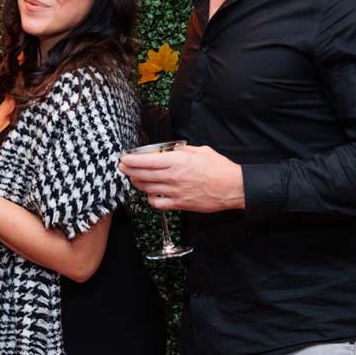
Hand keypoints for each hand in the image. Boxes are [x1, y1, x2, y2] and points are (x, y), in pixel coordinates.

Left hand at [119, 144, 244, 212]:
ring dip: (137, 183)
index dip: (131, 160)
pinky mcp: (179, 204)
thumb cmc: (219, 168)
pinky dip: (150, 198)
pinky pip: (157, 203)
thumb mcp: (200, 151)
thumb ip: (181, 151)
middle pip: (141, 174)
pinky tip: (151, 193)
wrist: (232, 187)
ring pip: (146, 188)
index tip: (124, 159)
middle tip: (123, 167)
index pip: (146, 161)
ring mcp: (174, 192)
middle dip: (128, 170)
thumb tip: (170, 150)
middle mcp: (173, 177)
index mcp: (177, 161)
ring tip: (135, 178)